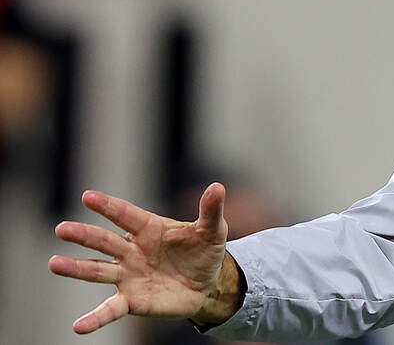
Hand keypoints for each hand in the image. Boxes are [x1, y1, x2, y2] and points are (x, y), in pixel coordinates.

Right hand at [49, 183, 240, 333]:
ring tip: (54, 264)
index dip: (108, 206)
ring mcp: (128, 275)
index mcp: (148, 228)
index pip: (125, 214)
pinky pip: (110, 310)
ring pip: (98, 271)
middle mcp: (132, 250)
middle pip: (104, 241)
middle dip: (83, 235)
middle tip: (62, 229)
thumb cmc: (204, 251)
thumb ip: (211, 210)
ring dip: (76, 269)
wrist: (208, 284)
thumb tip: (218, 186)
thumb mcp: (212, 230)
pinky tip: (78, 327)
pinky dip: (95, 319)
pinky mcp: (132, 300)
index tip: (88, 197)